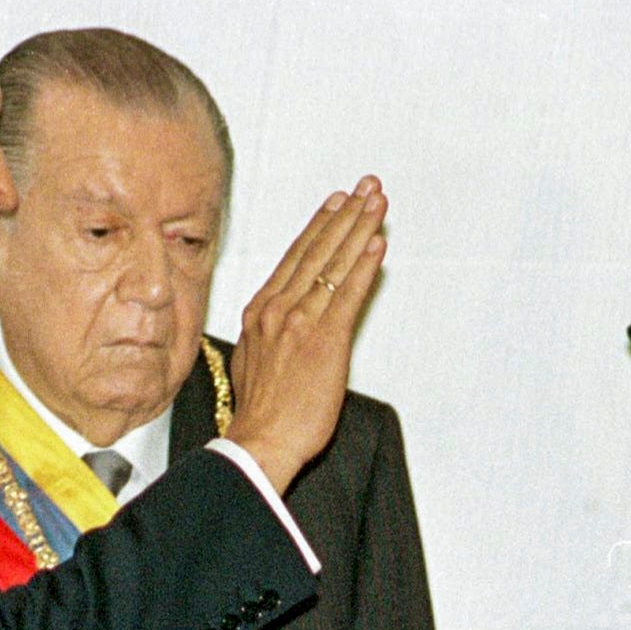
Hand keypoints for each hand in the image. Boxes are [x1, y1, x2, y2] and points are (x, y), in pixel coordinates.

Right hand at [226, 176, 388, 492]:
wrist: (258, 443)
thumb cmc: (259, 414)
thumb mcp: (253, 361)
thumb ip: (268, 335)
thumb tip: (277, 325)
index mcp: (260, 311)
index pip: (294, 257)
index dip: (319, 225)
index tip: (336, 202)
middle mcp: (277, 308)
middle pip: (316, 250)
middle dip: (344, 214)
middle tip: (366, 186)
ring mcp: (300, 321)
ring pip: (333, 264)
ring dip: (358, 229)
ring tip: (377, 202)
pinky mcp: (325, 341)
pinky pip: (347, 295)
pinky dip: (363, 267)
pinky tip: (376, 243)